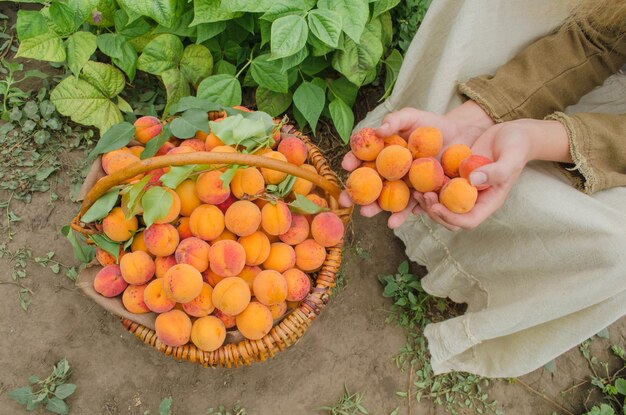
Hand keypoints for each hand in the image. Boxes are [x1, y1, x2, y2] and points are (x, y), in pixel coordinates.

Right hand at [340, 101, 494, 228]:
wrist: (461, 137)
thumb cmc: (432, 125)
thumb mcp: (412, 117)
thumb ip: (395, 120)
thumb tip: (379, 130)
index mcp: (381, 152)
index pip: (361, 157)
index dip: (352, 160)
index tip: (346, 164)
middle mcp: (388, 171)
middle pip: (368, 184)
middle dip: (355, 193)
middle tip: (346, 199)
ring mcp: (403, 186)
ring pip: (384, 199)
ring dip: (374, 208)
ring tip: (367, 213)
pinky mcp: (420, 196)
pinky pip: (409, 207)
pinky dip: (401, 215)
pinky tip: (393, 222)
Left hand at [419, 119, 571, 229]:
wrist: (512, 133)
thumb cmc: (517, 145)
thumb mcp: (512, 157)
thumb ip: (497, 171)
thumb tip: (473, 180)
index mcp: (489, 201)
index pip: (468, 221)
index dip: (451, 218)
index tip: (436, 206)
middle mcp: (475, 199)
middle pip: (451, 218)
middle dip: (435, 211)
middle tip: (422, 195)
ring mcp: (464, 189)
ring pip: (442, 205)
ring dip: (428, 202)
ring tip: (416, 190)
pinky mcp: (455, 177)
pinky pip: (439, 189)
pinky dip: (428, 188)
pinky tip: (416, 180)